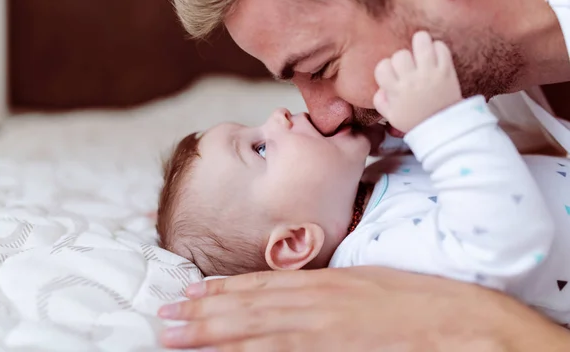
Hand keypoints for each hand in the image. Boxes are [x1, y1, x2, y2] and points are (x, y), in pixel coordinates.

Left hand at [157, 266, 569, 350]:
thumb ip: (328, 292)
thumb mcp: (367, 284)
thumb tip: (297, 300)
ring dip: (214, 332)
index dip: (224, 290)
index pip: (262, 284)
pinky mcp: (337, 350)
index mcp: (326, 281)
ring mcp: (325, 329)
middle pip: (250, 306)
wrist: (459, 320)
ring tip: (177, 333)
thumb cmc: (417, 300)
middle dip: (204, 312)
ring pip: (258, 329)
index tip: (191, 292)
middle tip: (165, 316)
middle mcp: (318, 301)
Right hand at [373, 31, 462, 132]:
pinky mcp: (446, 70)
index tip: (392, 73)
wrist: (443, 127)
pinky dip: (437, 48)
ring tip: (420, 47)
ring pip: (421, 42)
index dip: (386, 67)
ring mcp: (430, 74)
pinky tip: (435, 55)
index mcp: (396, 91)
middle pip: (400, 54)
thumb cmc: (415, 120)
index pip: (382, 67)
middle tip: (409, 64)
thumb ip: (380, 101)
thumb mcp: (391, 116)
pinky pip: (441, 48)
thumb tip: (380, 87)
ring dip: (419, 42)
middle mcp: (411, 81)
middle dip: (403, 57)